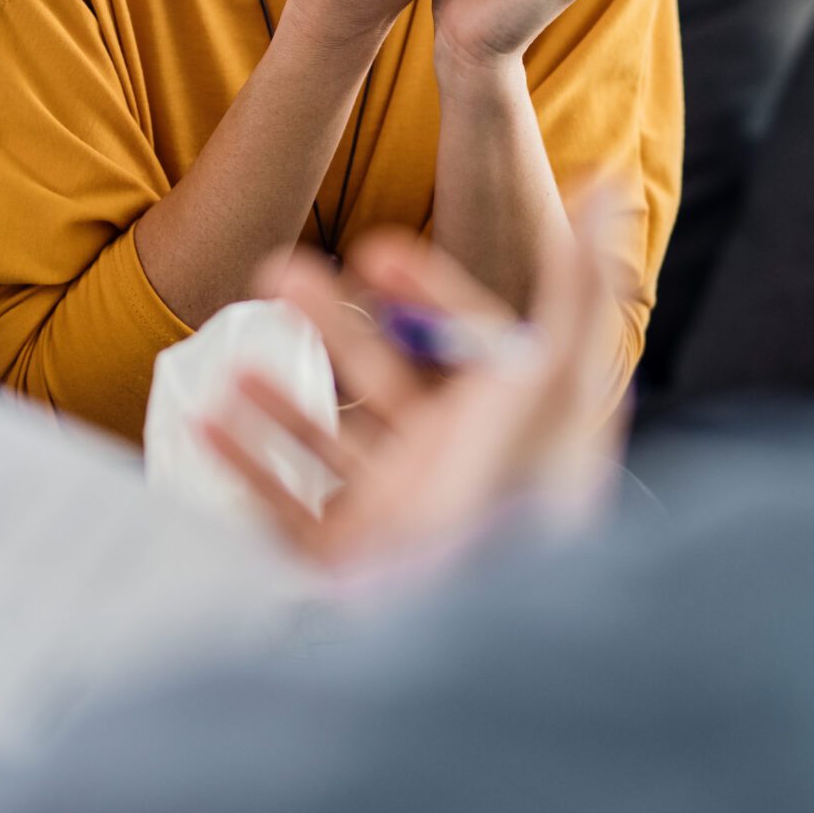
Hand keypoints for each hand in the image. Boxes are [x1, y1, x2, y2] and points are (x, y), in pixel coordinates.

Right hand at [202, 188, 632, 570]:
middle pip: (379, 374)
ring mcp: (390, 509)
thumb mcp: (558, 377)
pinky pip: (282, 505)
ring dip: (277, 393)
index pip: (457, 340)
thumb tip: (607, 182)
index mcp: (496, 419)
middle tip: (278, 268)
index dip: (423, 288)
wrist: (486, 629)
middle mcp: (443, 461)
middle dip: (329, 318)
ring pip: (326, 437)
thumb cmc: (526, 501)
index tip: (374, 248)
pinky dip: (243, 462)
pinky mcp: (346, 558)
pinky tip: (206, 417)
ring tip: (236, 352)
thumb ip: (576, 282)